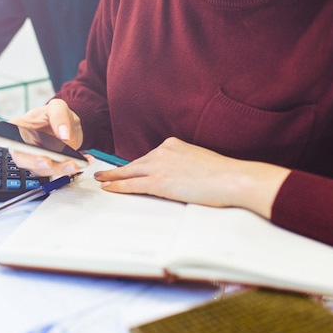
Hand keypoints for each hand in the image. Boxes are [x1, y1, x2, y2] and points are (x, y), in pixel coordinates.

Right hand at [9, 98, 85, 175]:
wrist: (69, 127)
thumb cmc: (56, 115)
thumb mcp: (58, 107)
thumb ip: (59, 117)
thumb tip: (63, 134)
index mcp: (19, 128)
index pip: (4, 135)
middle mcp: (23, 146)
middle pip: (22, 158)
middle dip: (34, 162)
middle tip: (46, 161)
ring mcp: (34, 158)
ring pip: (41, 169)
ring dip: (58, 169)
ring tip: (74, 163)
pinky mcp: (48, 167)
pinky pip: (56, 172)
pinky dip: (70, 169)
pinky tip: (83, 162)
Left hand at [94, 137, 290, 218]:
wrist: (232, 179)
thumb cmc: (223, 174)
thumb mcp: (199, 161)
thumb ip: (184, 164)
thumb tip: (178, 175)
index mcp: (174, 144)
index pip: (150, 156)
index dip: (136, 165)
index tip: (127, 168)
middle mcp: (163, 151)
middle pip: (135, 163)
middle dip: (117, 169)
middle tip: (102, 171)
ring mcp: (159, 166)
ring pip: (129, 173)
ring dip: (112, 177)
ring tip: (100, 180)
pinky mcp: (159, 182)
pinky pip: (131, 185)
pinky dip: (117, 186)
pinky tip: (107, 188)